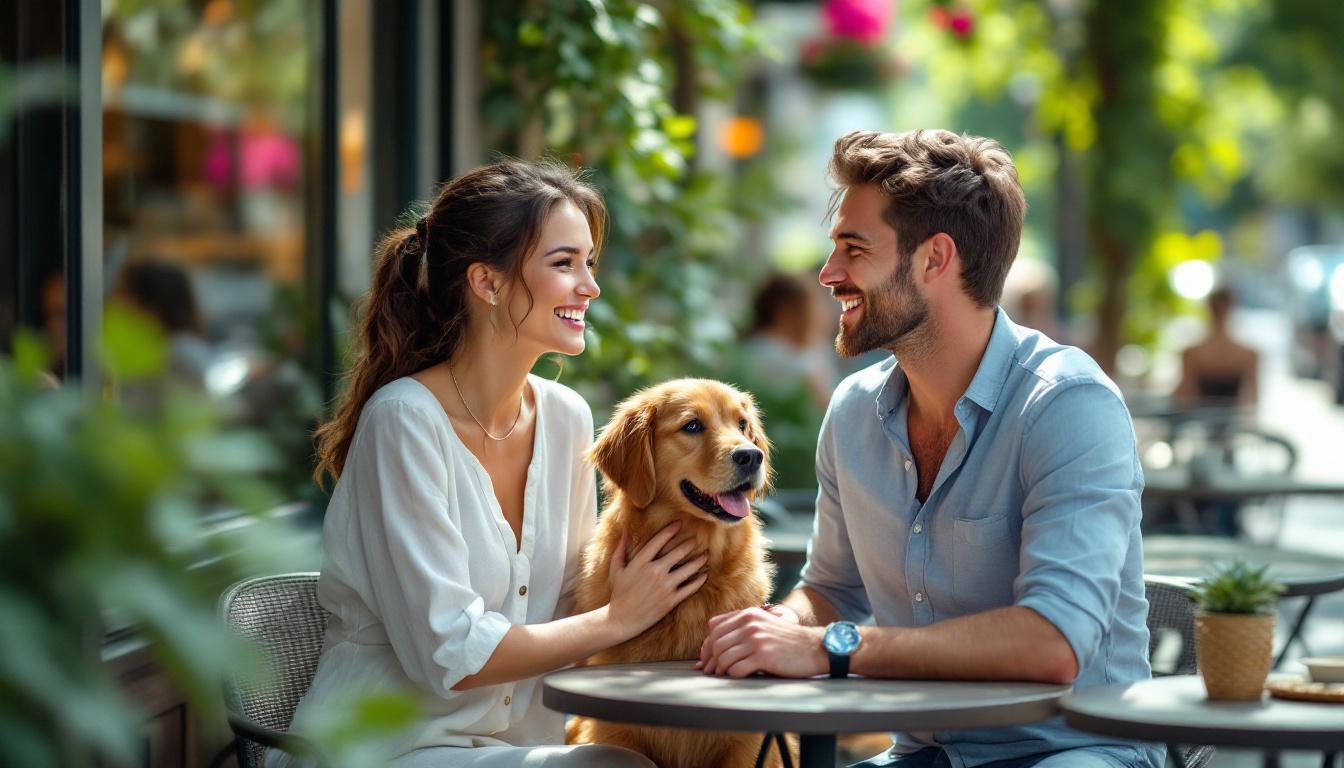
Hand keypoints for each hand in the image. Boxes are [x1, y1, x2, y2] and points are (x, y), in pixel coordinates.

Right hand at [606, 522, 707, 640]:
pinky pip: (690, 588)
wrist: (621, 619)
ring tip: (705, 556)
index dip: (670, 530)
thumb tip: (623, 534)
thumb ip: (620, 551)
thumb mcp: (616, 570)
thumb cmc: (618, 594)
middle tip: (695, 540)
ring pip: (688, 569)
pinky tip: (704, 576)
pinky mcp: (671, 600)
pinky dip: (699, 581)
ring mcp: (665, 586)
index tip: (678, 524)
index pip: (658, 541)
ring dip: (698, 561)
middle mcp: (655, 571)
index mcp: (641, 562)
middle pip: (678, 553)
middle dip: (689, 544)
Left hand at [695, 606, 826, 678]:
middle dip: (710, 660)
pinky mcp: (764, 656)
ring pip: (723, 657)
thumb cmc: (787, 640)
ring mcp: (757, 640)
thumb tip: (712, 641)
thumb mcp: (763, 623)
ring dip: (720, 670)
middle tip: (710, 671)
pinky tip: (737, 676)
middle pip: (716, 643)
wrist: (814, 647)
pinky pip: (736, 669)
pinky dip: (733, 675)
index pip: (715, 628)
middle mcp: (750, 624)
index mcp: (748, 614)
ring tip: (722, 676)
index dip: (707, 644)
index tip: (707, 657)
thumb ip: (740, 626)